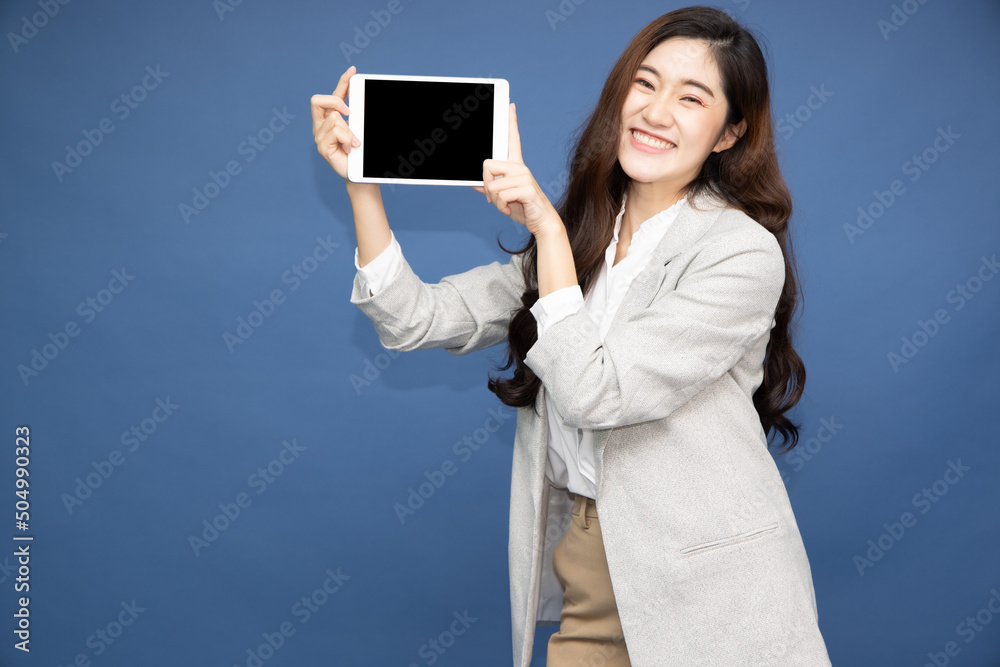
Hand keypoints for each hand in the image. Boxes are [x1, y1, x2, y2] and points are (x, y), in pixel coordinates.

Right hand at [311, 66, 358, 180]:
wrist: (360, 173)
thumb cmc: (359, 152)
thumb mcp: (358, 128)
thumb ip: (356, 115)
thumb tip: (361, 99)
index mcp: (329, 118)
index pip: (334, 94)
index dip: (343, 81)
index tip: (353, 71)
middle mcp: (321, 125)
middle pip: (318, 100)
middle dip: (336, 101)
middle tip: (350, 112)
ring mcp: (319, 136)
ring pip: (333, 118)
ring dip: (349, 129)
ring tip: (355, 142)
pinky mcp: (322, 147)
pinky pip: (335, 132)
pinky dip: (348, 138)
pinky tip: (352, 147)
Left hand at [473, 103, 561, 236]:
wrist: (541, 222)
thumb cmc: (522, 208)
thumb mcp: (502, 197)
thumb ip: (488, 188)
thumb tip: (472, 182)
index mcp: (515, 166)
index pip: (512, 140)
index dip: (511, 122)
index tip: (510, 105)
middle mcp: (520, 167)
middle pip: (487, 165)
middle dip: (485, 185)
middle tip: (494, 198)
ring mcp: (524, 176)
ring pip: (491, 185)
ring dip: (494, 201)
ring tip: (505, 206)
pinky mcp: (526, 188)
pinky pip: (500, 195)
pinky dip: (501, 206)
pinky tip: (509, 209)